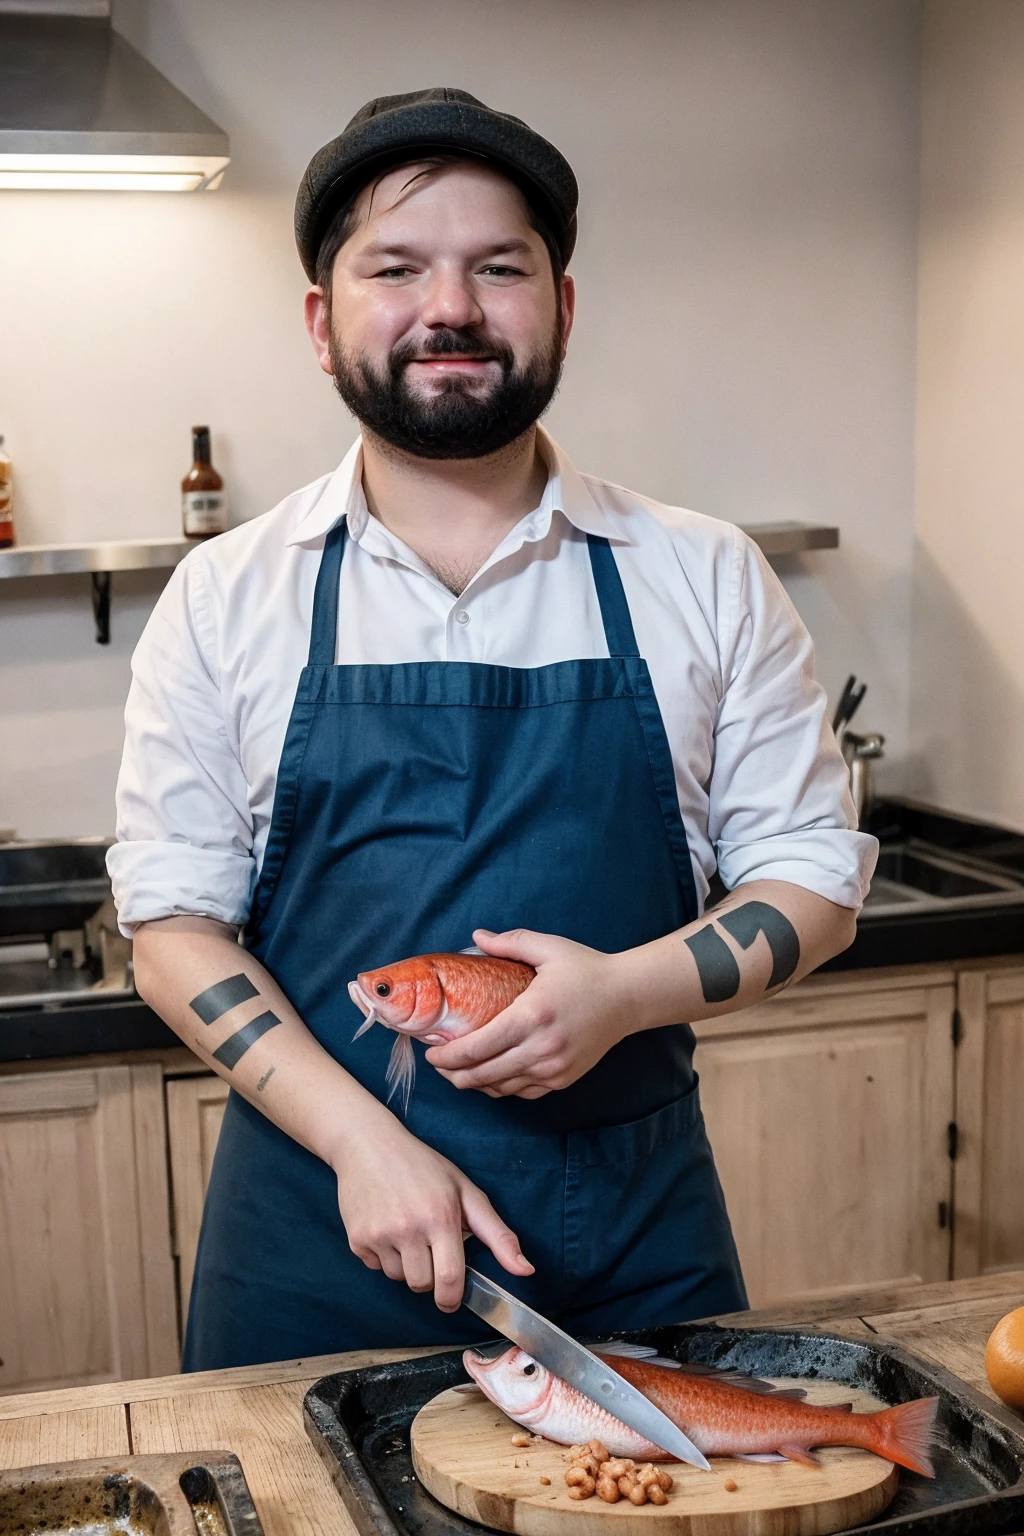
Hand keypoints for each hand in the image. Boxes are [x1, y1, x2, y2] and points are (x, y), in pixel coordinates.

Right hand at [330, 1101, 533, 1310]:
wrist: (369, 1144)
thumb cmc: (423, 1166)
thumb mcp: (466, 1192)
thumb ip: (498, 1235)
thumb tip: (526, 1271)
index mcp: (441, 1217)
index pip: (450, 1279)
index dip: (453, 1299)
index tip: (452, 1300)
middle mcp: (408, 1228)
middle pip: (423, 1285)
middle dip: (430, 1277)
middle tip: (430, 1248)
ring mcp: (379, 1234)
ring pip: (398, 1278)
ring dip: (406, 1265)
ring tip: (407, 1232)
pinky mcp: (356, 1239)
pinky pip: (375, 1267)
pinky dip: (383, 1255)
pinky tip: (386, 1226)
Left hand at [424, 928, 634, 1098]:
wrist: (629, 997)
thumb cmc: (587, 969)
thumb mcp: (548, 948)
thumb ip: (510, 943)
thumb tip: (475, 937)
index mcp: (532, 1015)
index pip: (477, 1048)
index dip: (446, 1057)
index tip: (430, 1052)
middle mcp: (541, 1048)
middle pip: (482, 1075)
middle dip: (452, 1074)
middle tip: (437, 1064)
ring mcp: (553, 1068)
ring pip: (501, 1088)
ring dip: (474, 1084)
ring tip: (457, 1071)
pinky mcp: (563, 1078)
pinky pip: (523, 1092)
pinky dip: (501, 1088)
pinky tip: (489, 1077)